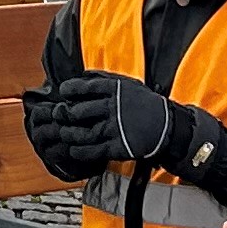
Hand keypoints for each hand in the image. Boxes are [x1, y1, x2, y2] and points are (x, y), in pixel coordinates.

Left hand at [24, 72, 188, 178]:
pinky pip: (93, 151)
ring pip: (82, 133)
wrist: (168, 127)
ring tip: (63, 133)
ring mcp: (116, 129)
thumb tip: (82, 75)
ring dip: (68, 134)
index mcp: (115, 90)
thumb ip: (105, 80)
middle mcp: (114, 108)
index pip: (83, 88)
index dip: (69, 90)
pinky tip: (73, 150)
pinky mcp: (119, 147)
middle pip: (78, 112)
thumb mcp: (128, 85)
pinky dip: (79, 152)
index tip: (63, 93)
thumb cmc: (145, 104)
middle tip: (59, 115)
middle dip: (63, 114)